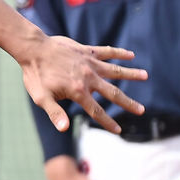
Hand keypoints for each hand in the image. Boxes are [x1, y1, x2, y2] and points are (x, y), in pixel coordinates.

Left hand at [22, 39, 146, 133]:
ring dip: (131, 74)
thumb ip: (55, 113)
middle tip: (141, 110)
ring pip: (115, 70)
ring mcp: (89, 63)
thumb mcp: (41, 98)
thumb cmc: (35, 76)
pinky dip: (120, 53)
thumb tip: (64, 129)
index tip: (118, 130)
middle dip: (128, 103)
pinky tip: (131, 55)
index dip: (107, 122)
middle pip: (113, 93)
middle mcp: (88, 78)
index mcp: (78, 92)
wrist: (34, 49)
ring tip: (146, 76)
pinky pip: (107, 52)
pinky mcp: (87, 51)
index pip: (96, 111)